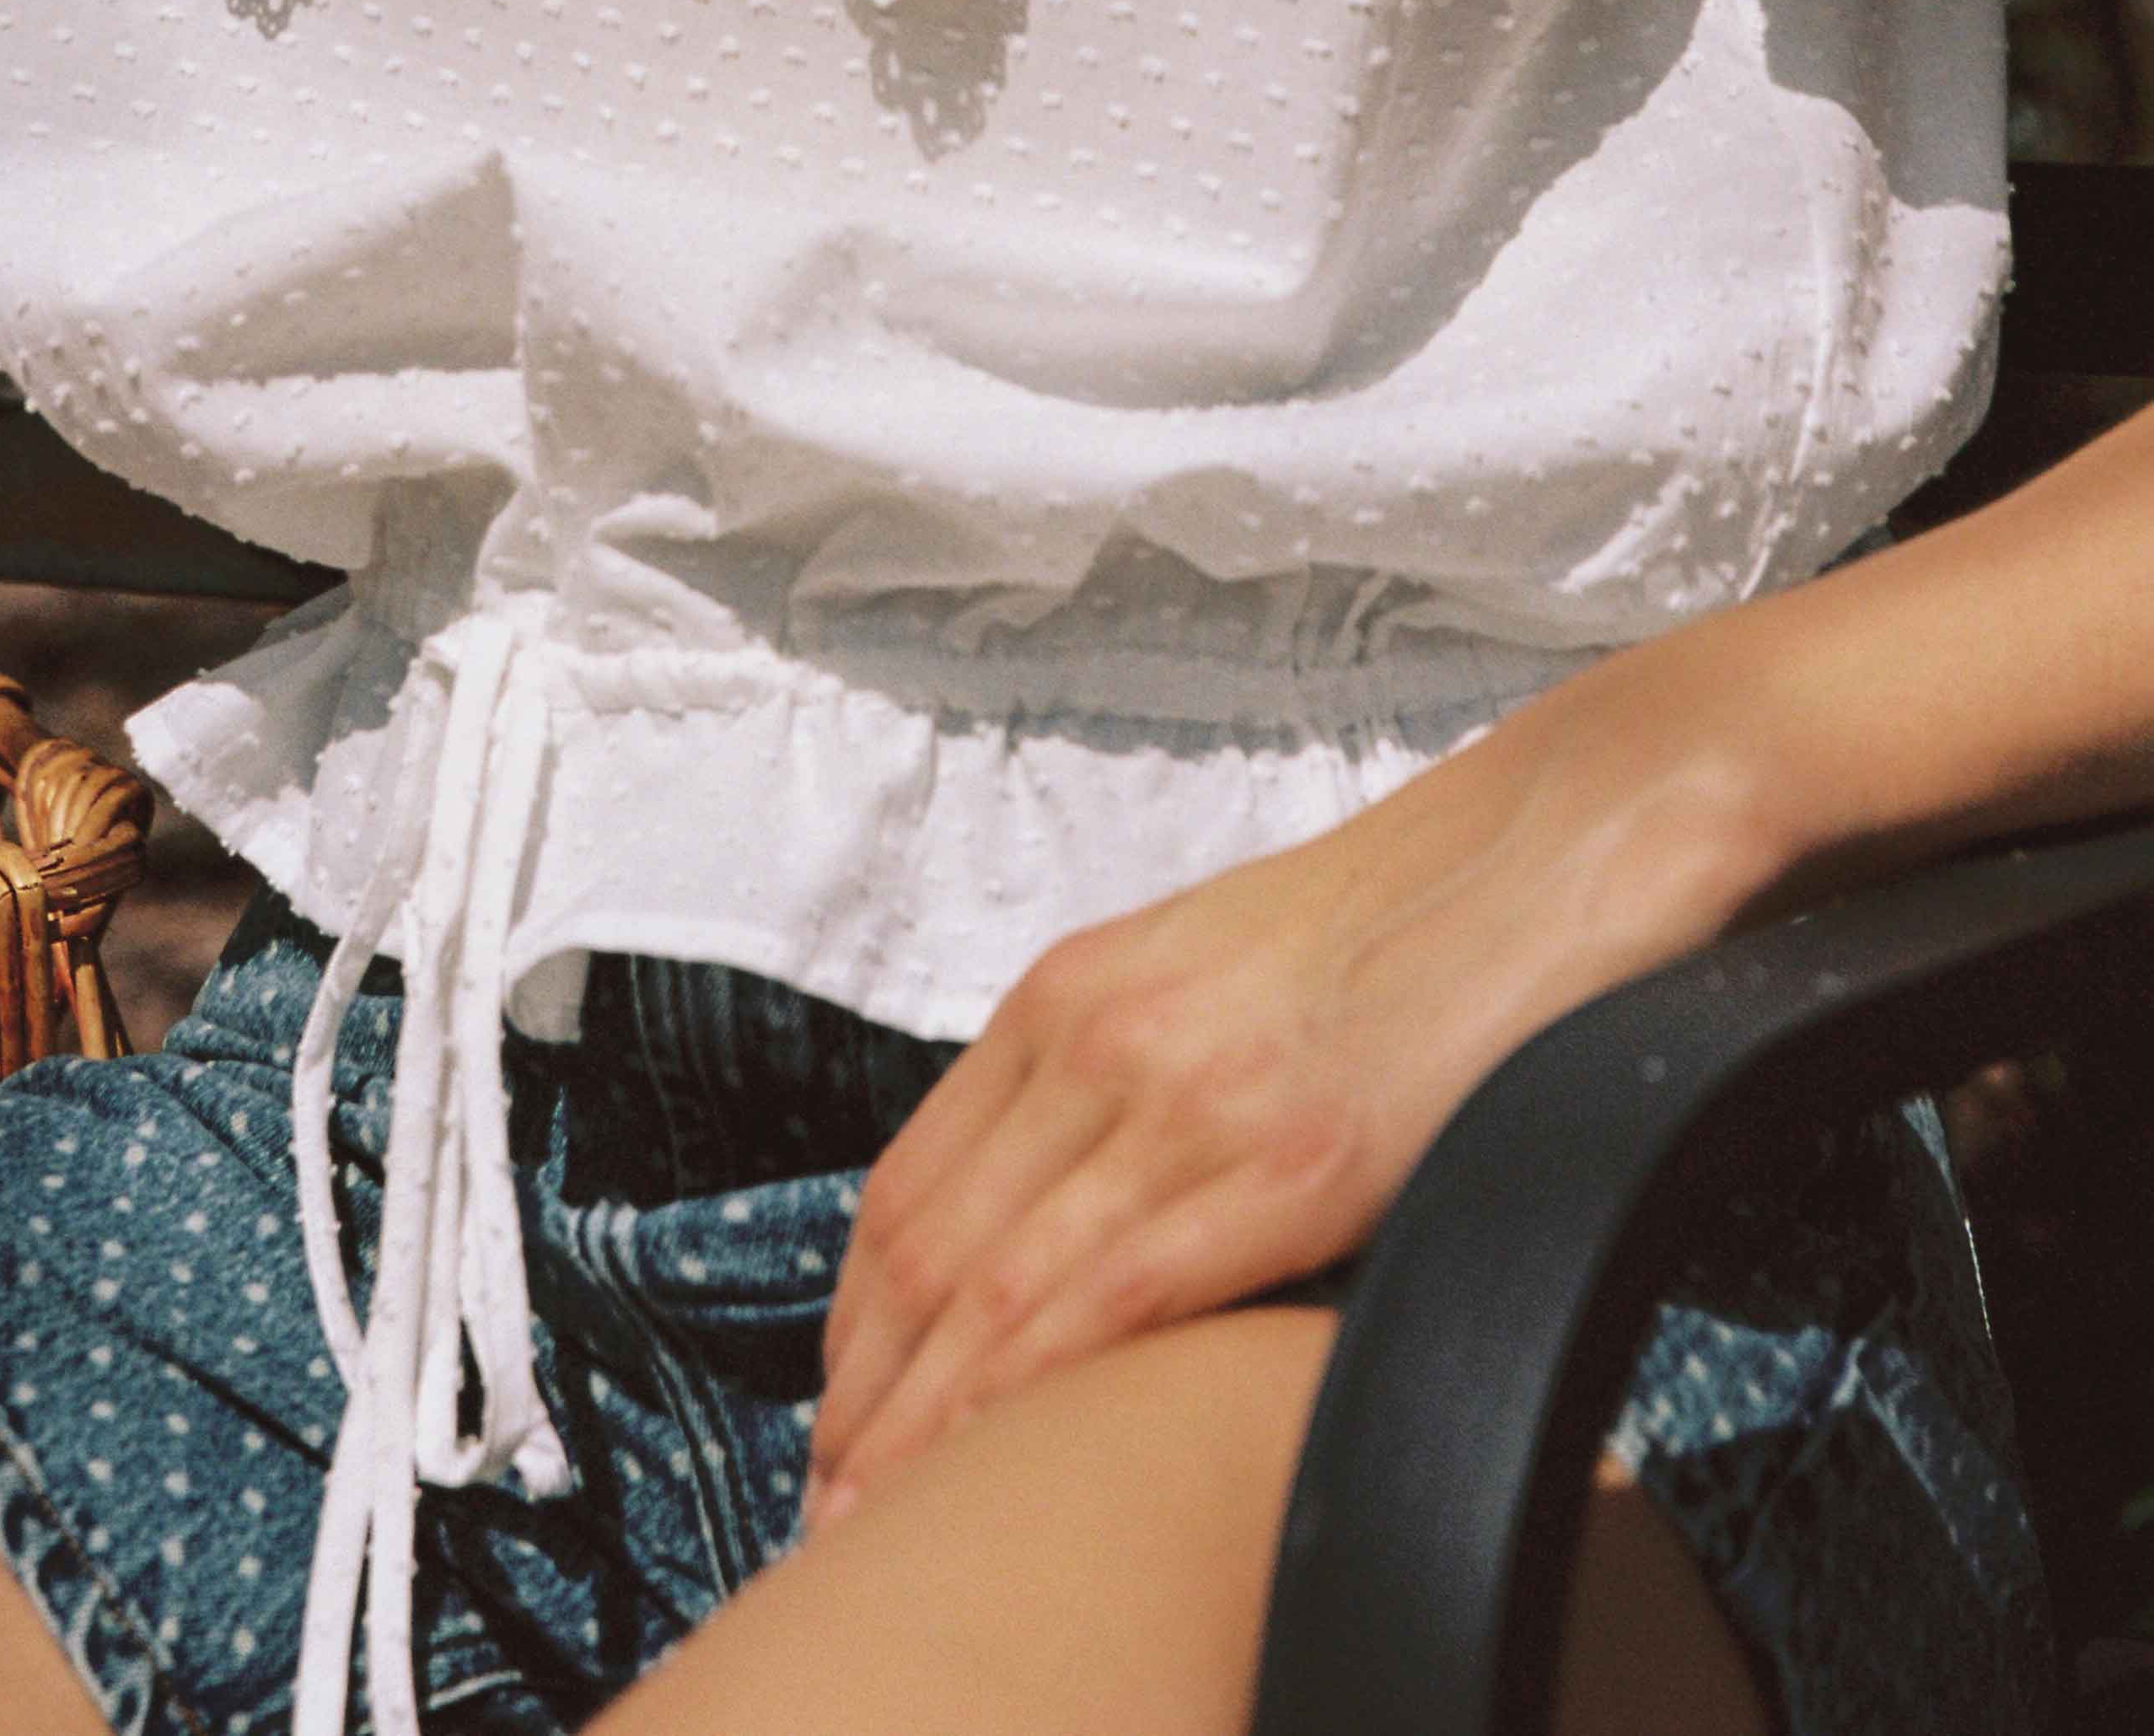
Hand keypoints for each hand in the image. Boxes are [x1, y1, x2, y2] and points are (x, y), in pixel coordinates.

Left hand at [804, 653, 1778, 1530]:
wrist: (1549, 846)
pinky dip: (1032, 1397)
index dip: (855, 1327)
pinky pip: (1115, 1298)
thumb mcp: (1215, 981)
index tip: (836, 1418)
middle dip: (861, 1400)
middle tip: (825, 1518)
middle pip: (925, 1249)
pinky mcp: (1288, 1156)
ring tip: (881, 1528)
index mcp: (1073, 992)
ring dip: (922, 1425)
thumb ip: (1126, 1079)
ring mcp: (1185, 1094)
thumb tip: (1074, 1214)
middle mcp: (1098, 1034)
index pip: (908, 1186)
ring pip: (995, 1289)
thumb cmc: (1403, 925)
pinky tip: (996, 1470)